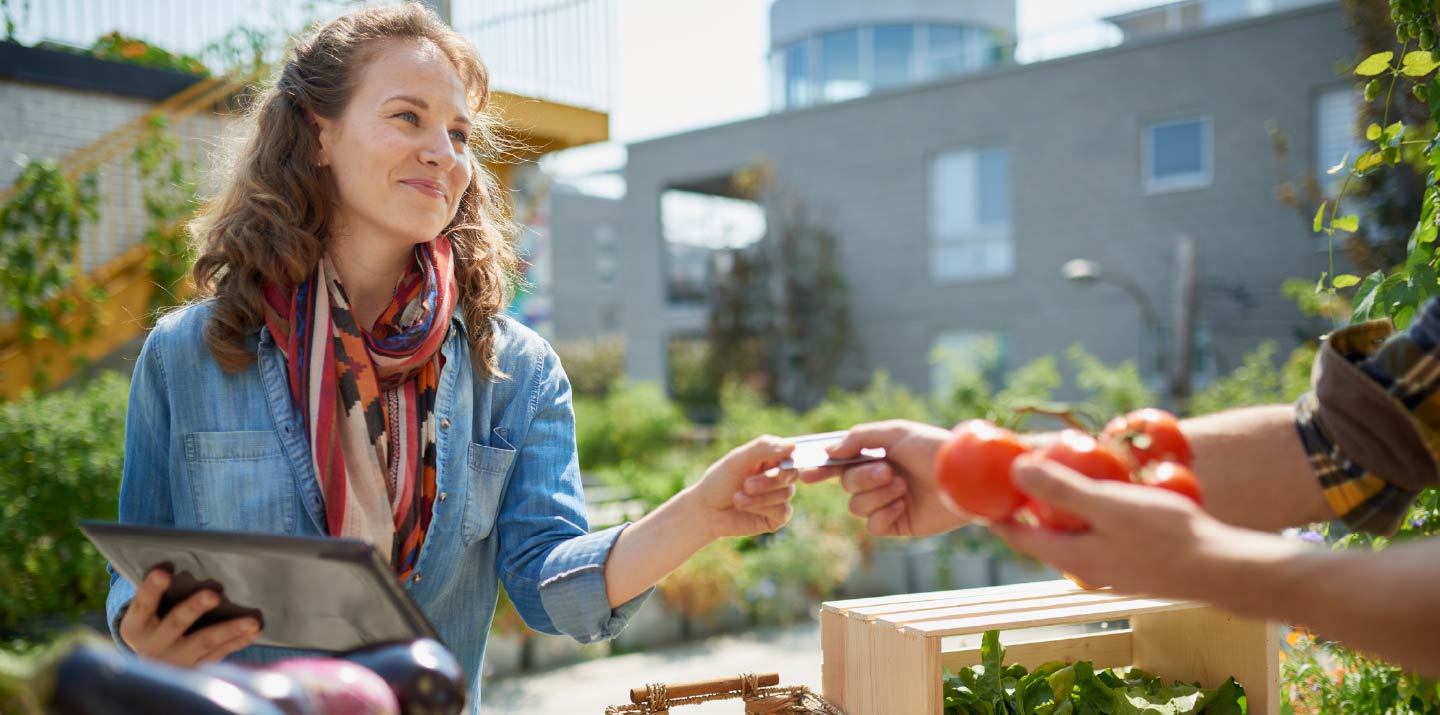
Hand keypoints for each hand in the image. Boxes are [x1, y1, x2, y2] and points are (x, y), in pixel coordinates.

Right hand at [118, 567, 261, 666]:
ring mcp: (175, 660)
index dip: (152, 587)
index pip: (143, 604)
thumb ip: (161, 594)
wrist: (150, 668)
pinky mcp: (195, 669)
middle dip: (194, 608)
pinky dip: (239, 641)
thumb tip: (193, 563)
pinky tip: (254, 629)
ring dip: (229, 629)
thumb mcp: (147, 612)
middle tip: (214, 593)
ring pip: (204, 642)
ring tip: (251, 620)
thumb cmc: (153, 623)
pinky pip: (220, 653)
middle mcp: (152, 646)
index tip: (164, 569)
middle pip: (175, 623)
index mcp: (135, 627)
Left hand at [690, 435, 797, 538]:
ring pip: (786, 493)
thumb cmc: (720, 481)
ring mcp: (780, 497)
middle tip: (746, 485)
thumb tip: (792, 446)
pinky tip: (745, 507)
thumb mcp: (737, 459)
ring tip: (737, 498)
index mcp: (772, 458)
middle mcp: (779, 476)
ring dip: (760, 497)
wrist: (707, 511)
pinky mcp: (778, 517)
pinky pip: (783, 511)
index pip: (792, 454)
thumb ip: (763, 449)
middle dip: (768, 481)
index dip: (791, 460)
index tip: (781, 466)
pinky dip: (762, 509)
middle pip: (791, 474)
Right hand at [800, 420, 967, 536]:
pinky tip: (903, 505)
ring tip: (903, 487)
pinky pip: (873, 526)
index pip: (840, 464)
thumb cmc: (934, 449)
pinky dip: (884, 514)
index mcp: (877, 457)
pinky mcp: (899, 524)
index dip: (821, 469)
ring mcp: (888, 503)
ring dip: (877, 496)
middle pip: (846, 485)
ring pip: (856, 507)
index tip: (806, 474)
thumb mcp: (896, 433)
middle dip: (864, 478)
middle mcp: (880, 480)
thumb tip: (829, 452)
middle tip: (888, 472)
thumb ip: (859, 438)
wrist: (964, 477)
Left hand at [991, 455, 1283, 597]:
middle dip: (1028, 510)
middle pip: (1044, 537)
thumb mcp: (1107, 504)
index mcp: (1071, 557)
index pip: (1017, 538)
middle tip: (1017, 478)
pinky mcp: (1136, 565)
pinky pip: (1102, 535)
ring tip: (1058, 479)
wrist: (1224, 568)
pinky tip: (1107, 493)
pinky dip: (1094, 515)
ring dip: (1063, 511)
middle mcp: (1086, 569)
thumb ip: (1061, 489)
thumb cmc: (1165, 534)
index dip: (995, 515)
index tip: (977, 493)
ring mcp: (1113, 570)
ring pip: (1074, 536)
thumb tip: (1015, 470)